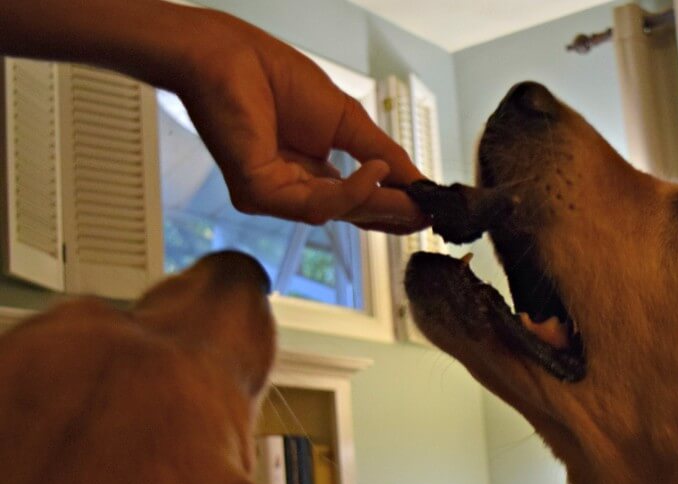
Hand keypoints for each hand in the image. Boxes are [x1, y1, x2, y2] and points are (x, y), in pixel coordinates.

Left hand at [175, 9, 427, 232]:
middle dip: (392, 212)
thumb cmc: (276, 78)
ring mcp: (274, 194)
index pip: (356, 200)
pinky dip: (350, 191)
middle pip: (349, 212)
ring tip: (412, 200)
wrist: (230, 55)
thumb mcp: (346, 120)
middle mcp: (291, 189)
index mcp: (309, 173)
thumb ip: (382, 152)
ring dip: (378, 205)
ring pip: (336, 212)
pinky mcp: (259, 193)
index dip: (392, 205)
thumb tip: (418, 182)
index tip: (426, 209)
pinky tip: (373, 172)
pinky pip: (313, 204)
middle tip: (427, 215)